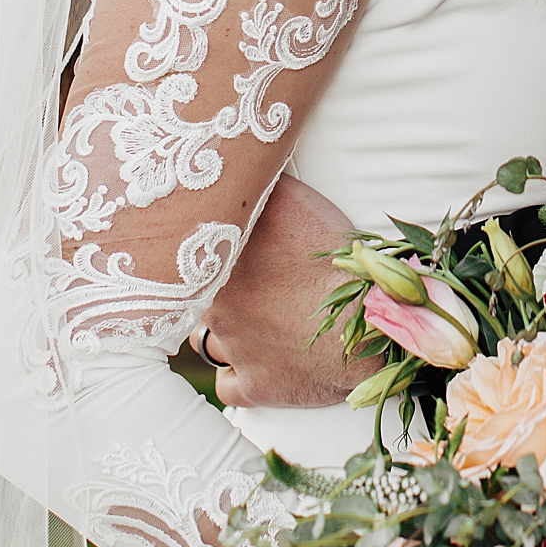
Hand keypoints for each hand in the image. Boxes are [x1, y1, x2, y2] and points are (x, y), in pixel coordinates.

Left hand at [192, 175, 378, 408]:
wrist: (359, 321)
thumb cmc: (326, 255)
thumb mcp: (291, 200)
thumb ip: (259, 184)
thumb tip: (235, 161)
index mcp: (218, 263)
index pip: (187, 257)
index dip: (202, 252)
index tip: (215, 249)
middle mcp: (216, 306)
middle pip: (196, 297)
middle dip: (212, 291)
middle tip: (240, 280)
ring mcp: (235, 348)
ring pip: (207, 341)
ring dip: (220, 331)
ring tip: (245, 318)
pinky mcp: (256, 385)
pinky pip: (231, 385)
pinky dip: (238, 376)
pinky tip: (251, 362)